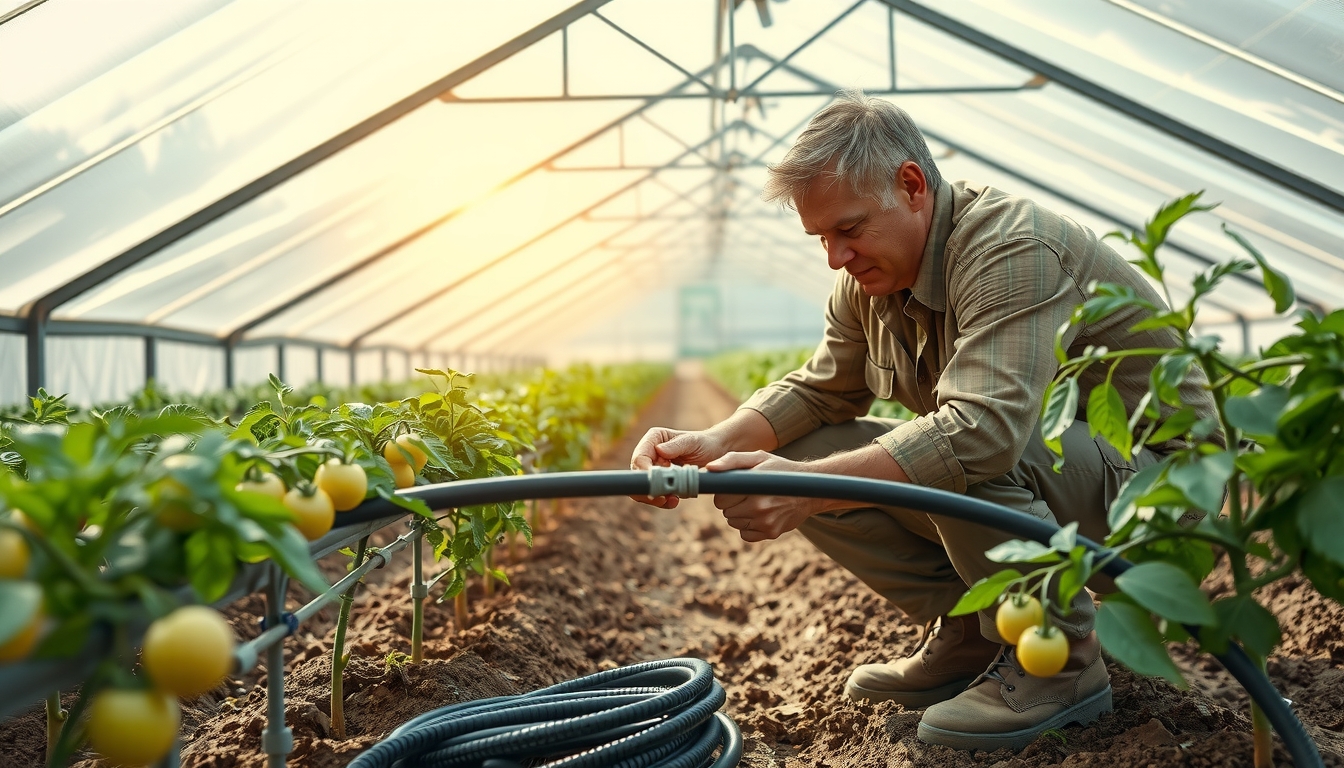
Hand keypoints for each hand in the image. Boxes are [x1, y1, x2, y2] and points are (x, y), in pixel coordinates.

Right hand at [628, 427, 727, 507]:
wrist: (714, 453)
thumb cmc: (703, 443)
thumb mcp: (692, 442)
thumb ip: (676, 446)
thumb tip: (659, 451)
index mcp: (653, 439)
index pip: (639, 458)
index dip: (644, 473)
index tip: (656, 484)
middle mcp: (650, 453)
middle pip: (637, 475)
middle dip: (649, 488)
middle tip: (663, 497)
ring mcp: (653, 468)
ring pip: (643, 487)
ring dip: (655, 497)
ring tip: (672, 500)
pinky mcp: (660, 481)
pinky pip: (654, 494)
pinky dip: (662, 501)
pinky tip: (674, 500)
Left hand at [705, 451, 820, 541]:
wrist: (810, 490)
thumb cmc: (780, 470)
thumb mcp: (758, 458)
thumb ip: (732, 461)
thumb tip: (709, 469)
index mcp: (754, 487)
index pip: (720, 499)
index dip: (724, 493)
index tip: (736, 487)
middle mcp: (759, 507)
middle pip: (726, 512)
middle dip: (732, 503)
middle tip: (747, 494)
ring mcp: (766, 522)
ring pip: (734, 524)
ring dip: (739, 515)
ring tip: (755, 502)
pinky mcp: (771, 533)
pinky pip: (745, 535)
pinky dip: (748, 527)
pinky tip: (759, 515)